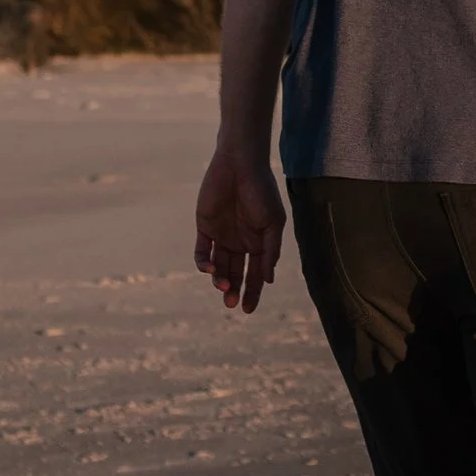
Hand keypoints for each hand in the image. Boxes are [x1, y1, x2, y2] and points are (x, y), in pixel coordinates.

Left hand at [195, 139, 284, 313]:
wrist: (239, 165)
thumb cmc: (261, 191)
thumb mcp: (273, 223)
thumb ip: (270, 252)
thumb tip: (269, 280)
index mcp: (259, 243)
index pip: (256, 274)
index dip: (254, 292)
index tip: (248, 310)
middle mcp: (240, 243)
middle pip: (236, 274)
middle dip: (235, 290)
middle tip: (232, 304)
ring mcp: (221, 236)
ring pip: (219, 267)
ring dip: (220, 280)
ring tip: (224, 287)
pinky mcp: (204, 228)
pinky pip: (202, 252)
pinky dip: (205, 264)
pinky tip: (211, 268)